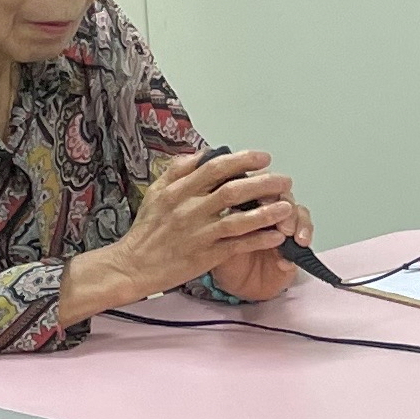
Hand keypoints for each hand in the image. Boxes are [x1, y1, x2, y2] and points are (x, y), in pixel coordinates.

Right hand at [116, 148, 302, 303]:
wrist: (132, 266)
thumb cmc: (147, 230)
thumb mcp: (155, 192)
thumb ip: (178, 170)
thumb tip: (202, 153)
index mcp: (178, 191)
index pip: (214, 168)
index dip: (242, 160)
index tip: (263, 157)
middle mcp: (189, 210)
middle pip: (232, 191)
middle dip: (263, 183)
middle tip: (284, 180)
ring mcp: (199, 234)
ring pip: (238, 220)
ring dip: (266, 213)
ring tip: (287, 206)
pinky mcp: (205, 256)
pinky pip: (237, 246)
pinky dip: (258, 240)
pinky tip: (276, 236)